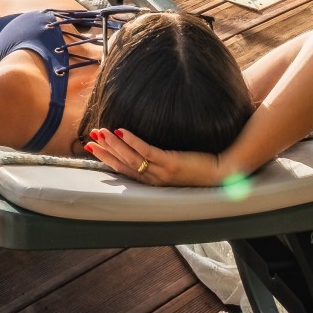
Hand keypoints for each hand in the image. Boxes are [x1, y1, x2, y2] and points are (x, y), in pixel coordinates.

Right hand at [84, 127, 227, 188]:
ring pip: (131, 158)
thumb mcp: (175, 166)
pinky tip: (122, 131)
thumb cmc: (201, 168)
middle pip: (123, 165)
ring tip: (101, 132)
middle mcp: (155, 179)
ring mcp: (162, 171)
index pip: (124, 170)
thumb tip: (144, 148)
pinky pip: (147, 151)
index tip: (91, 147)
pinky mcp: (171, 162)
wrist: (223, 174)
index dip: (106, 159)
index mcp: (153, 181)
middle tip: (89, 139)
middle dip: (105, 152)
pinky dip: (132, 141)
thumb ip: (158, 160)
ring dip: (114, 145)